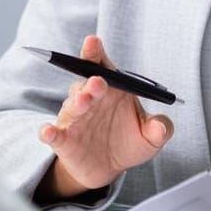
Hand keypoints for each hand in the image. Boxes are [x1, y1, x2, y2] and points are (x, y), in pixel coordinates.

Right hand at [34, 35, 173, 199]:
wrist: (109, 169)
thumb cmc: (129, 142)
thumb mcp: (150, 137)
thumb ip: (159, 129)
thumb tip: (162, 127)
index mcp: (110, 90)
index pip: (101, 65)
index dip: (95, 52)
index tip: (93, 42)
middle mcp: (89, 100)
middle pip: (85, 83)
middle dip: (90, 80)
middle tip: (98, 80)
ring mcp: (74, 119)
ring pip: (71, 107)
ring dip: (76, 103)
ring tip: (83, 101)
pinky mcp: (63, 141)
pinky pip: (53, 133)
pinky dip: (48, 132)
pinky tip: (48, 132)